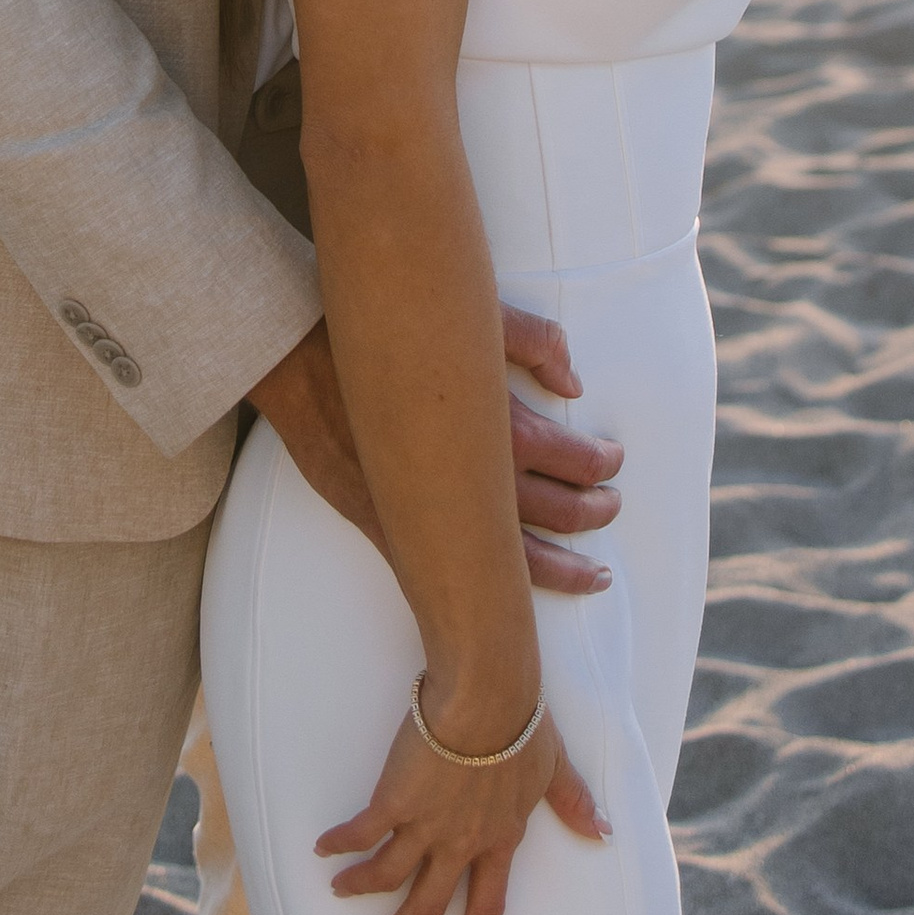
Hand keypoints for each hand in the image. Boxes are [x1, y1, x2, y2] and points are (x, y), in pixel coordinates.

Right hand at [246, 307, 623, 596]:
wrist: (299, 354)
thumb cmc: (386, 329)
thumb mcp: (470, 317)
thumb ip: (530, 342)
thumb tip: (575, 382)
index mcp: (495, 423)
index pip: (568, 458)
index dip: (598, 465)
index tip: (614, 462)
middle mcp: (469, 475)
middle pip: (552, 510)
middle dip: (590, 513)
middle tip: (611, 507)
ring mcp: (429, 509)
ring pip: (513, 554)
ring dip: (560, 565)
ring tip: (592, 571)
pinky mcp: (389, 527)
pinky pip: (451, 569)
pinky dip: (489, 586)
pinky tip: (510, 597)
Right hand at [317, 689, 608, 914]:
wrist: (487, 696)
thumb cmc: (523, 724)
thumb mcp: (554, 767)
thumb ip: (573, 802)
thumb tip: (603, 833)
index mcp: (500, 838)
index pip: (488, 901)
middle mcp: (461, 843)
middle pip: (429, 902)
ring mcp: (425, 825)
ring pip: (389, 875)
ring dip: (363, 888)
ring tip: (341, 891)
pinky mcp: (394, 801)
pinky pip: (363, 832)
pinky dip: (341, 845)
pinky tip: (323, 849)